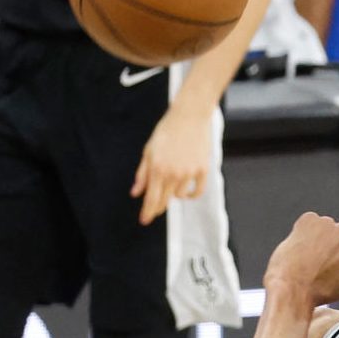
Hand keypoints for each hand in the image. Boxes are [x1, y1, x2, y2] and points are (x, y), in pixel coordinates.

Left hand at [130, 106, 211, 224]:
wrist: (190, 116)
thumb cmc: (167, 130)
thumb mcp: (149, 151)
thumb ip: (142, 174)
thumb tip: (136, 192)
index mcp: (157, 168)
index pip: (151, 198)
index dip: (147, 212)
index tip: (144, 221)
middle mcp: (173, 173)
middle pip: (164, 200)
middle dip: (158, 207)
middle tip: (155, 210)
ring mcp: (189, 172)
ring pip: (180, 195)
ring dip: (174, 195)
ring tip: (172, 186)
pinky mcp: (203, 169)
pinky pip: (197, 190)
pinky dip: (192, 194)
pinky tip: (187, 192)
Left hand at [264, 212, 338, 306]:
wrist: (292, 287)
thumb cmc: (323, 291)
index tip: (333, 268)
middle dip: (333, 244)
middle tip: (320, 264)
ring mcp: (327, 222)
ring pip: (325, 227)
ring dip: (319, 237)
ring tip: (308, 259)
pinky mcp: (309, 219)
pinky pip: (310, 222)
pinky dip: (305, 232)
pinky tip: (300, 249)